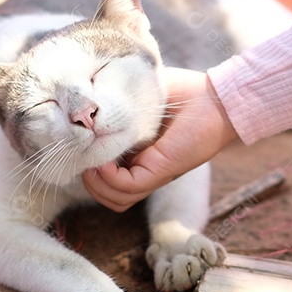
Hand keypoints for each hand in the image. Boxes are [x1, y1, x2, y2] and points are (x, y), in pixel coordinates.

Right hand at [82, 67, 238, 211]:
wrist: (214, 97)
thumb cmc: (181, 93)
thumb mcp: (138, 98)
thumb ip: (116, 103)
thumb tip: (87, 93)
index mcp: (139, 157)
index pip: (107, 179)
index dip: (88, 168)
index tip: (78, 146)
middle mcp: (145, 170)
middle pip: (108, 195)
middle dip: (88, 180)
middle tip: (81, 155)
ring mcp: (153, 172)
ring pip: (115, 198)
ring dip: (96, 183)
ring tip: (90, 161)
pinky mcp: (161, 170)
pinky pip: (127, 187)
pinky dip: (109, 179)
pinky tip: (103, 162)